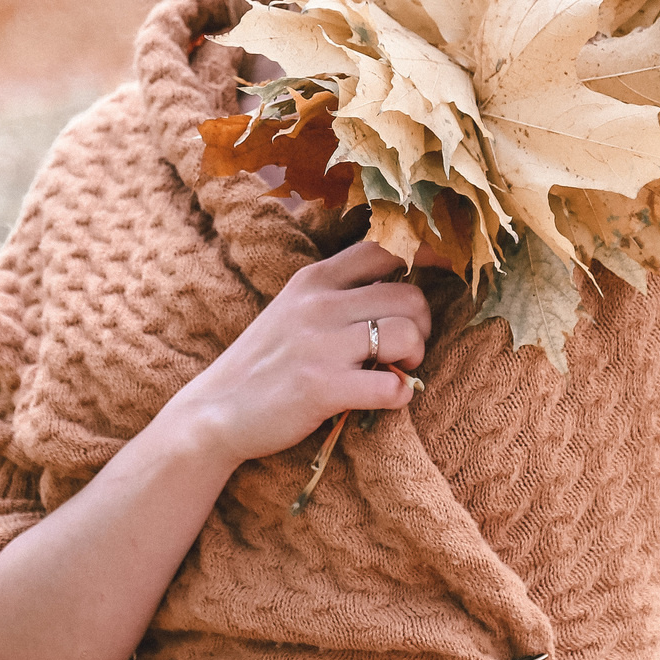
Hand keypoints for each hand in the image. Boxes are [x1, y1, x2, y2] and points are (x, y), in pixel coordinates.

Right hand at [167, 240, 430, 467]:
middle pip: (410, 296)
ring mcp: (320, 345)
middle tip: (407, 348)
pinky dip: (400, 395)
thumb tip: (397, 283)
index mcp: (313, 279)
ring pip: (407, 335)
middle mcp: (318, 304)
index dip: (425, 254)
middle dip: (423, 325)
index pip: (384, 247)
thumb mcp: (293, 310)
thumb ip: (337, 293)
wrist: (215, 411)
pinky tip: (386, 398)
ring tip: (396, 370)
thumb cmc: (264, 363)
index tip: (444, 268)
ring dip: (415, 358)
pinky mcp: (322, 388)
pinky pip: (392, 386)